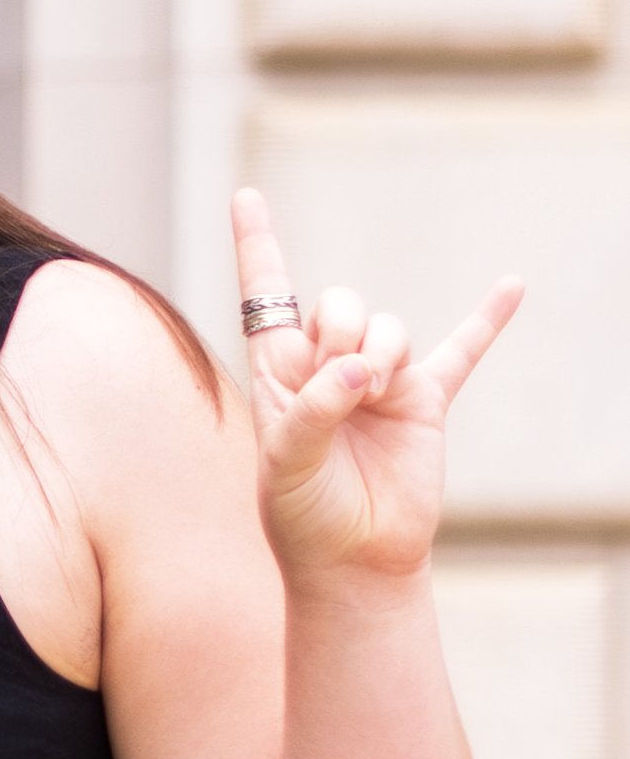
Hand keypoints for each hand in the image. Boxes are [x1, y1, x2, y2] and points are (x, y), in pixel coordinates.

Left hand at [234, 187, 523, 583]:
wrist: (354, 562)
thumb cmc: (302, 514)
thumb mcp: (287, 463)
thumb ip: (315, 410)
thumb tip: (359, 371)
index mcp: (279, 372)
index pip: (265, 295)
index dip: (258, 245)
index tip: (246, 195)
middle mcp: (328, 367)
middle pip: (337, 304)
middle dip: (339, 329)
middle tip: (341, 381)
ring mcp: (380, 381)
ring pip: (387, 326)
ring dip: (381, 352)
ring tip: (371, 396)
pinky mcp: (426, 402)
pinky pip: (463, 352)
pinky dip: (488, 319)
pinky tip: (512, 285)